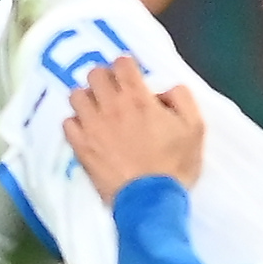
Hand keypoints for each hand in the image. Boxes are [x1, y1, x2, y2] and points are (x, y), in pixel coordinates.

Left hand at [63, 55, 206, 199]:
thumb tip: (165, 90)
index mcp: (138, 98)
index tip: (131, 75)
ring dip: (87, 98)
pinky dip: (76, 123)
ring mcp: (92, 126)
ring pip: (76, 95)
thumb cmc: (175, 165)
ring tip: (97, 110)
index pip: (122, 63)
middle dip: (105, 77)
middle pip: (95, 73)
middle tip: (114, 91)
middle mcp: (111, 106)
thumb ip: (182, 99)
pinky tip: (87, 131)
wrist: (150, 201)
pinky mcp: (80, 147)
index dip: (126, 65)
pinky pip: (67, 123)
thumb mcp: (195, 128)